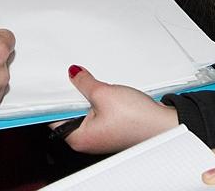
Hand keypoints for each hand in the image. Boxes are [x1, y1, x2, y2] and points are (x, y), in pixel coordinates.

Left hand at [55, 65, 177, 154]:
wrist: (165, 125)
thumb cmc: (138, 120)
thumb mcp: (104, 93)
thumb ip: (84, 82)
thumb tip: (73, 74)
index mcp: (79, 139)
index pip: (54, 117)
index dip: (52, 98)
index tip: (50, 82)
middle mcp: (87, 141)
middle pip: (69, 112)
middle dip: (70, 94)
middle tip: (70, 76)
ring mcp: (100, 135)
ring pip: (83, 110)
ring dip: (85, 96)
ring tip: (88, 82)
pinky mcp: (111, 128)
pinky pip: (96, 111)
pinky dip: (96, 99)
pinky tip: (100, 89)